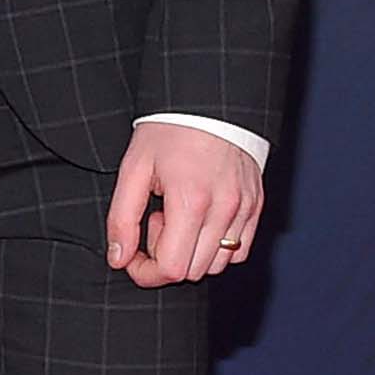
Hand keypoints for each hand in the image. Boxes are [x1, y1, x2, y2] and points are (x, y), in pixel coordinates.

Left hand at [104, 124, 264, 287]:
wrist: (209, 101)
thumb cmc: (168, 131)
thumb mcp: (134, 169)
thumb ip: (122, 218)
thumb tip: (118, 259)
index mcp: (191, 201)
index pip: (171, 269)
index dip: (146, 273)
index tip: (133, 255)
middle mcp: (224, 209)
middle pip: (193, 271)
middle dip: (166, 258)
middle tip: (156, 219)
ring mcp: (244, 208)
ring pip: (218, 265)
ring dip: (192, 253)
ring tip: (178, 215)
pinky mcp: (256, 205)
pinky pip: (240, 250)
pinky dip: (217, 248)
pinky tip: (200, 220)